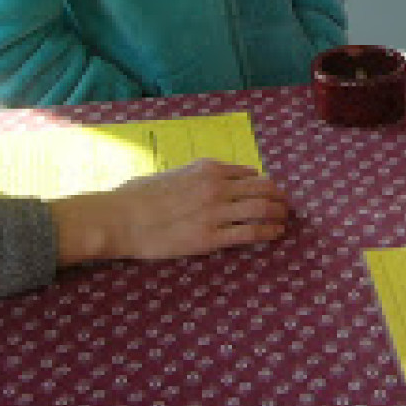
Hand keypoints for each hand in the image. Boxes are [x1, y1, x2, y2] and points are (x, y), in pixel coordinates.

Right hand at [53, 159, 289, 263]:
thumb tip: (202, 183)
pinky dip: (269, 232)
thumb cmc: (135, 197)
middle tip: (286, 205)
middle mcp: (216, 186)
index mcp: (206, 168)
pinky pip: (250, 233)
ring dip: (279, 213)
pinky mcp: (210, 237)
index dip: (262, 183)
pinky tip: (276, 233)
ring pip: (262, 208)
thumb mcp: (169, 175)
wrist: (120, 218)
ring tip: (285, 219)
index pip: (248, 173)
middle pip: (263, 188)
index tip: (268, 191)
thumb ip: (192, 177)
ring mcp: (215, 212)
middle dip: (279, 196)